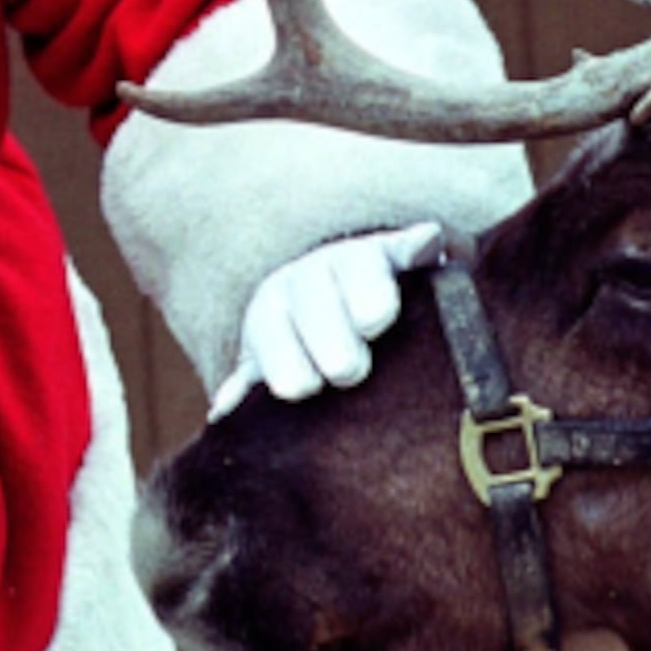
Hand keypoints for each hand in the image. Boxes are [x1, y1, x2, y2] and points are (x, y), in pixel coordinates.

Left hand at [209, 222, 444, 419]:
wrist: (338, 303)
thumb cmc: (304, 356)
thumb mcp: (277, 370)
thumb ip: (253, 386)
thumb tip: (223, 409)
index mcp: (273, 311)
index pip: (270, 329)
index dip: (282, 358)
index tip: (299, 390)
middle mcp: (308, 279)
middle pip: (313, 295)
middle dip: (326, 332)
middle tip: (344, 370)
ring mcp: (355, 261)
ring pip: (358, 266)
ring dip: (366, 292)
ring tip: (374, 321)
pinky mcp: (400, 252)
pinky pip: (408, 244)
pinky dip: (418, 244)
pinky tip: (428, 241)